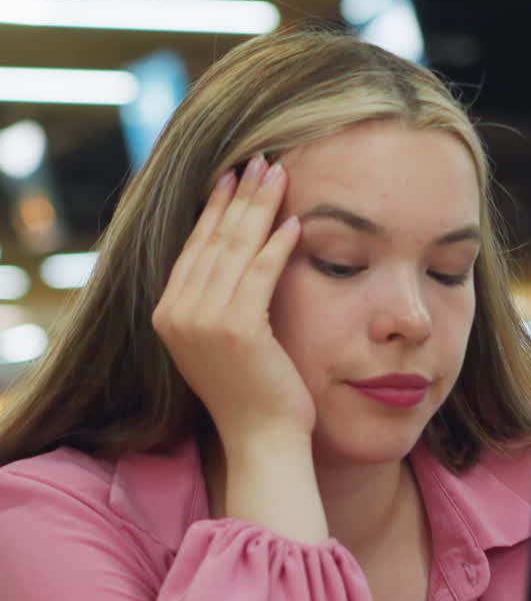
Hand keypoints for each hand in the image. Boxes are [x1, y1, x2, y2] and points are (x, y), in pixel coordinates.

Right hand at [152, 156, 314, 453]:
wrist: (262, 440)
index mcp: (167, 315)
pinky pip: (260, 274)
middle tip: (261, 160)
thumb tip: (232, 259)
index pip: (193, 248)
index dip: (215, 209)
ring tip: (279, 175)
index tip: (235, 176)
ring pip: (235, 249)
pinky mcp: (235, 329)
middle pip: (212, 240)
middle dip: (240, 197)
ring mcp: (202, 322)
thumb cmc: (252, 394)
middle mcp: (175, 314)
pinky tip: (294, 221)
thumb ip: (217, 302)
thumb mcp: (222, 342)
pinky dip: (278, 245)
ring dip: (259, 208)